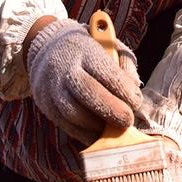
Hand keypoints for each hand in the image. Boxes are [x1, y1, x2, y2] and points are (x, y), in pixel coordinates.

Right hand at [27, 18, 141, 142]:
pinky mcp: (45, 104)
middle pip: (86, 91)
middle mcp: (64, 67)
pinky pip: (65, 124)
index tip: (136, 101)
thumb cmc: (88, 52)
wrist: (48, 49)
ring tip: (114, 129)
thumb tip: (135, 90)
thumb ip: (125, 65)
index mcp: (84, 50)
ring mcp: (51, 87)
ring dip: (96, 125)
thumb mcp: (109, 47)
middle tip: (128, 120)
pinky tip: (99, 134)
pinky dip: (84, 133)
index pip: (104, 71)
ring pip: (72, 112)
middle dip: (110, 109)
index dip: (123, 89)